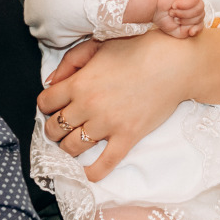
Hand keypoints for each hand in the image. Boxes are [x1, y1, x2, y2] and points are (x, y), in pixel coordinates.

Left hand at [39, 27, 219, 179]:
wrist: (173, 63)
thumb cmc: (137, 49)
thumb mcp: (98, 46)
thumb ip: (71, 62)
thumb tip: (51, 82)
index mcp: (79, 82)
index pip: (45, 103)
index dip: (46, 106)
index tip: (53, 107)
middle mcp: (87, 105)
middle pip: (54, 128)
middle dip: (53, 130)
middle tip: (61, 128)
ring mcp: (107, 124)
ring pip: (72, 147)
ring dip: (67, 149)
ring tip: (73, 145)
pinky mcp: (127, 137)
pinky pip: (104, 163)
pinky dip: (92, 172)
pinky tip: (87, 173)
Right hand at [153, 0, 203, 37]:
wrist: (153, 5)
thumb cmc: (163, 16)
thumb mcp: (175, 30)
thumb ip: (186, 32)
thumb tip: (193, 31)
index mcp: (194, 17)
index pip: (201, 24)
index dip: (196, 28)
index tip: (190, 32)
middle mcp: (196, 7)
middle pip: (200, 17)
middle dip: (186, 21)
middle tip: (173, 17)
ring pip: (198, 9)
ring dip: (183, 13)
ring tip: (173, 11)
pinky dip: (184, 4)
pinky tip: (175, 4)